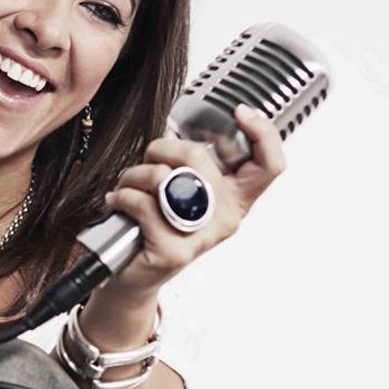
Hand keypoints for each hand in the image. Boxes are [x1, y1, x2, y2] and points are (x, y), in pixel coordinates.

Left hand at [94, 102, 287, 303]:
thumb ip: (192, 164)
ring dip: (135, 174)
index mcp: (235, 199)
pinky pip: (143, 203)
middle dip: (161, 149)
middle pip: (199, 157)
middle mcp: (225, 218)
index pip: (270, 164)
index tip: (240, 112)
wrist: (133, 276)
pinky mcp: (173, 251)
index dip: (263, 132)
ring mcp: (201, 237)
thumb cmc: (155, 226)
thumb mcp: (183, 190)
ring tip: (128, 186)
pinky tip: (119, 202)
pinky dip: (123, 196)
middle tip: (148, 160)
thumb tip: (179, 132)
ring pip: (164, 178)